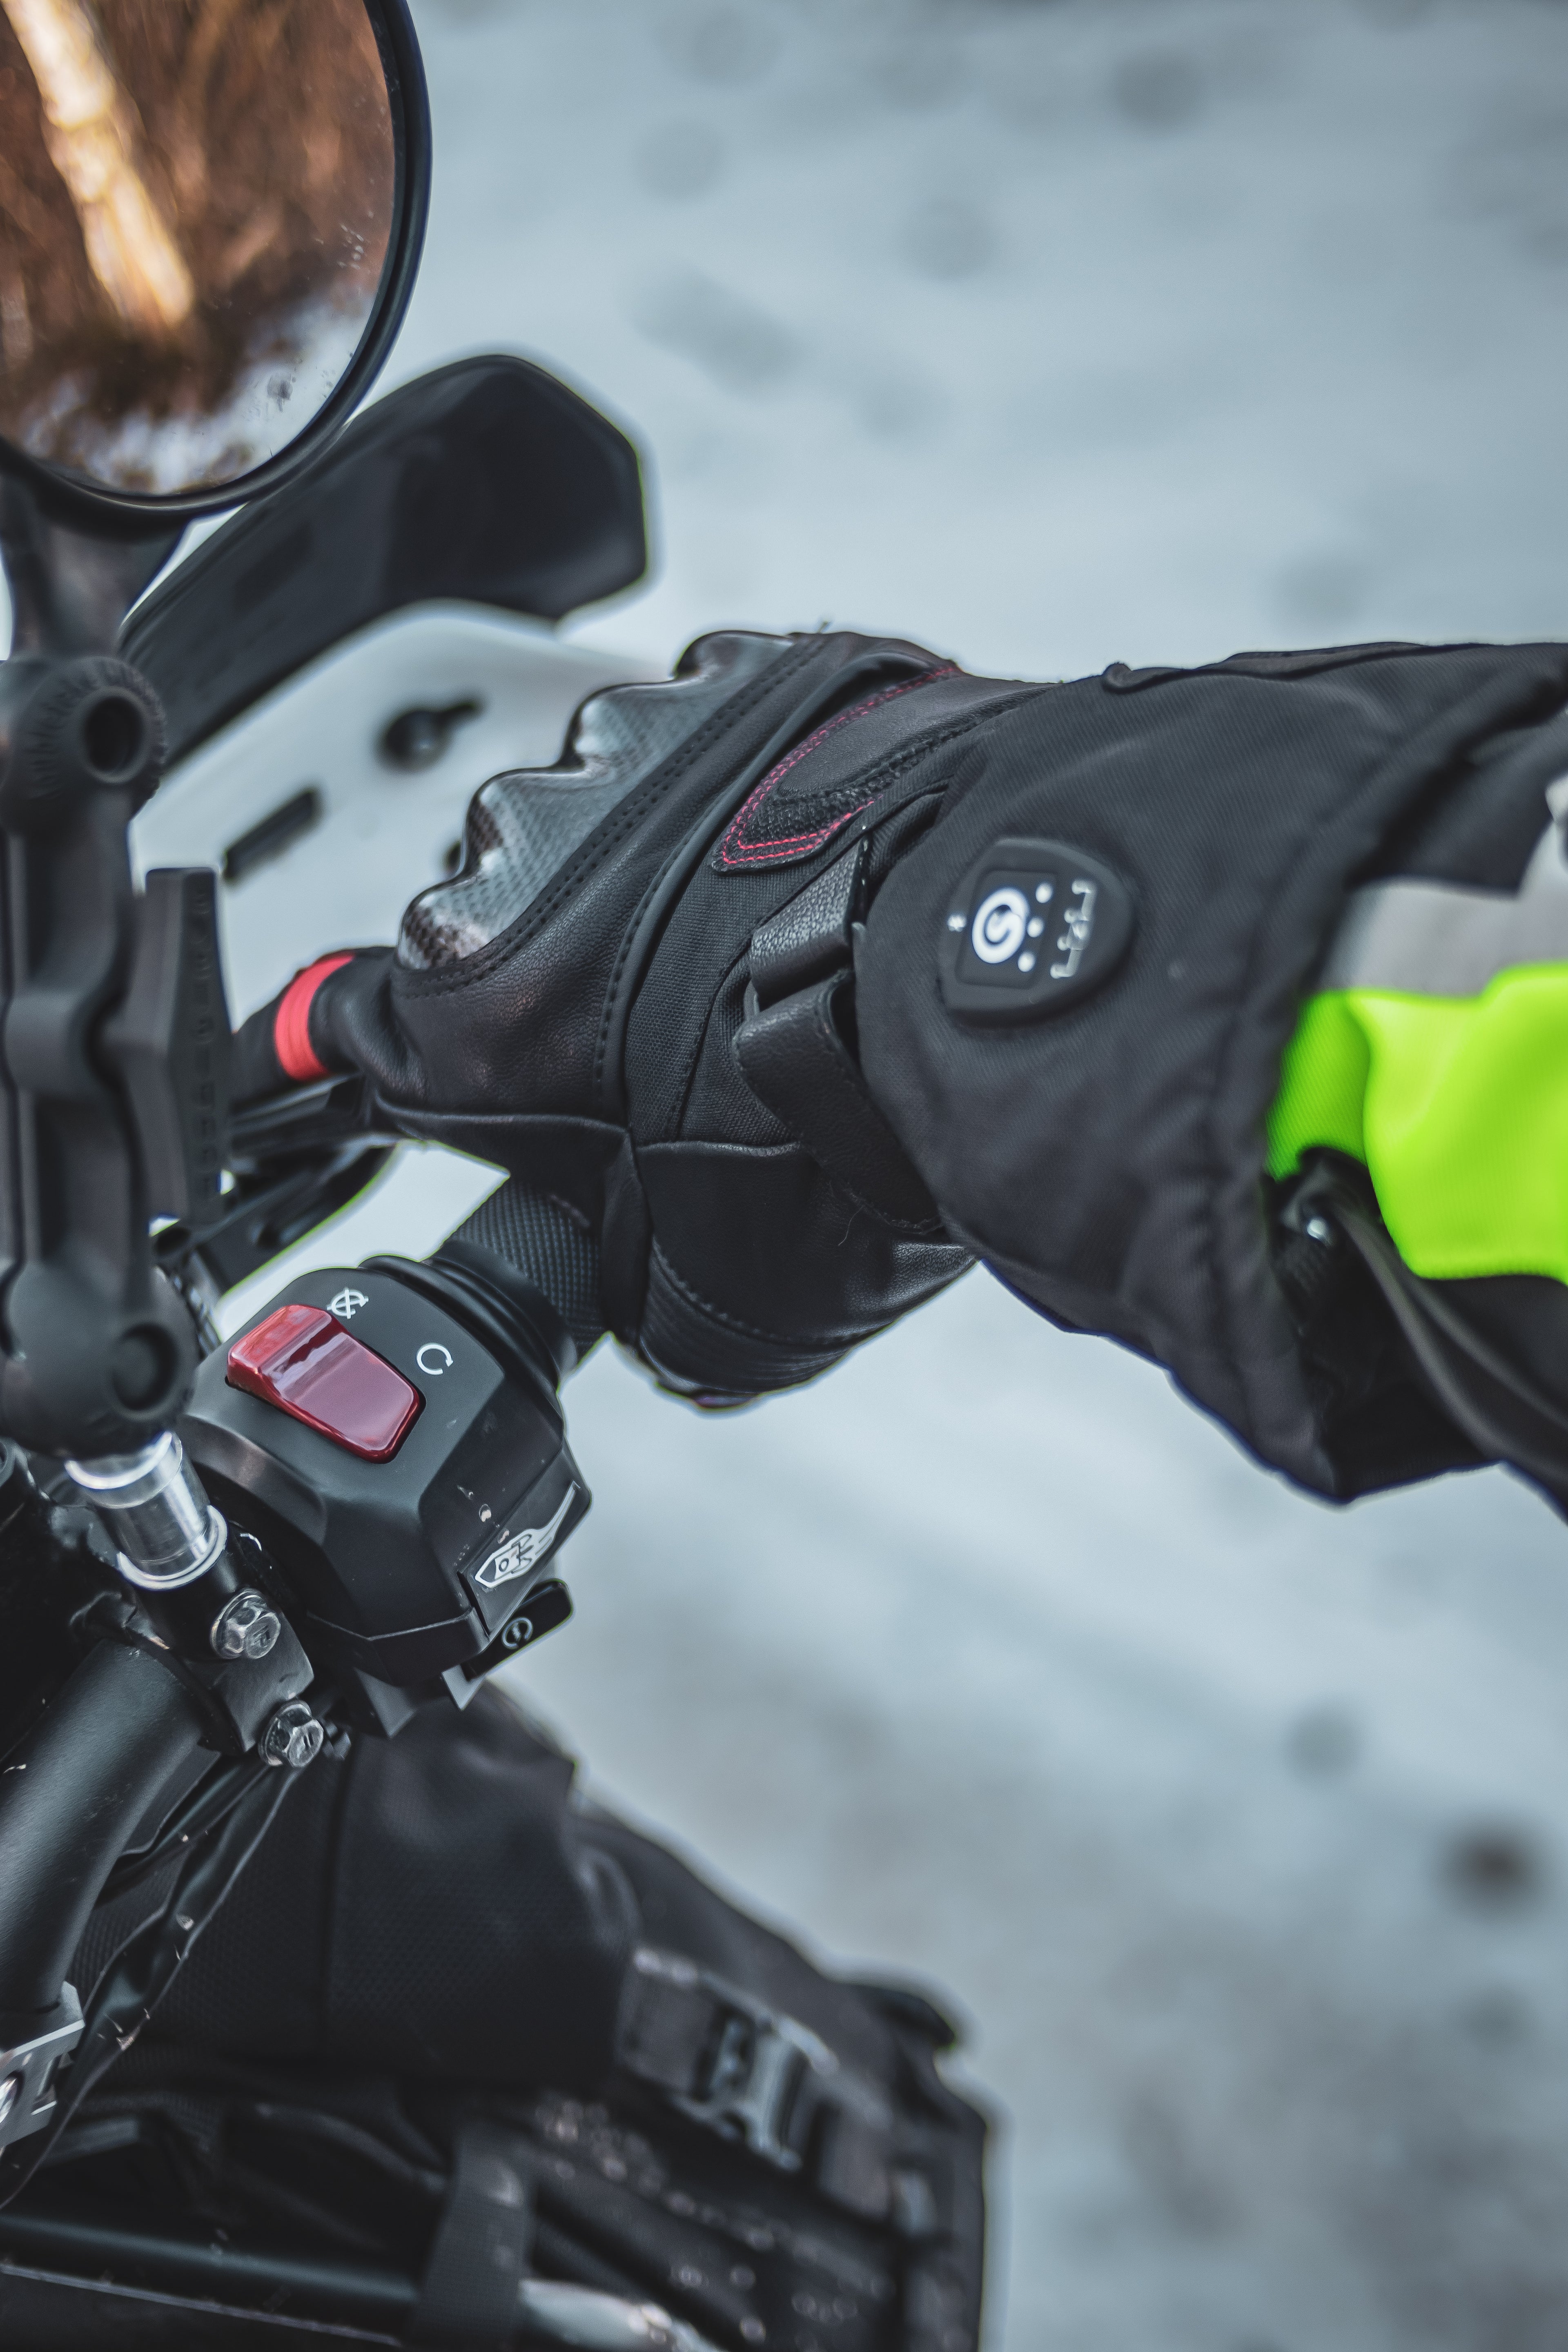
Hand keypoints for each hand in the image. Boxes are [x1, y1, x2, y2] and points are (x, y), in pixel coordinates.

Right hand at [232, 627, 1027, 1398]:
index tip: (380, 1058)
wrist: (999, 987)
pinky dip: (766, 789)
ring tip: (780, 952)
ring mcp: (637, 742)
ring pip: (615, 813)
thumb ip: (627, 1288)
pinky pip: (731, 735)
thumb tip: (656, 1302)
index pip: (352, 1022)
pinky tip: (833, 861)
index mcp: (472, 992)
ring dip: (669, 874)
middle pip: (504, 916)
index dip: (385, 1055)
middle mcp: (523, 846)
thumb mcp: (704, 1302)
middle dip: (577, 974)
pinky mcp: (754, 677)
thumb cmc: (842, 1128)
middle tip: (684, 1050)